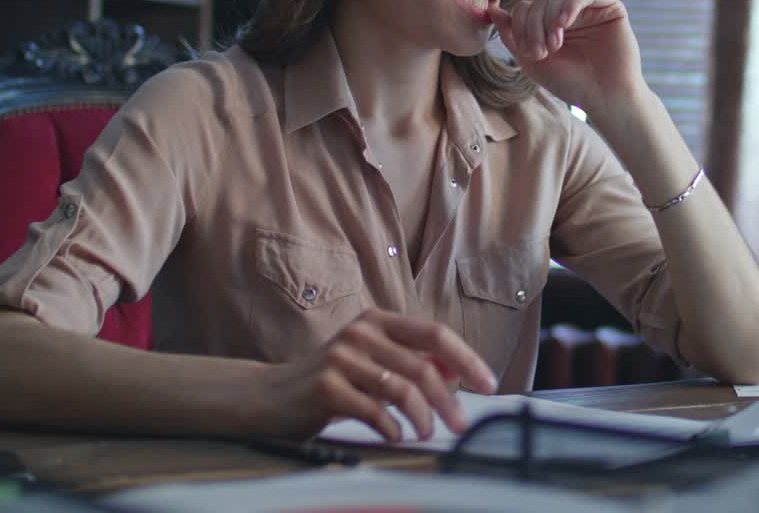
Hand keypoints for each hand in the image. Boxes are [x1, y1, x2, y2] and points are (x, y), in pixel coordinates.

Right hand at [259, 309, 496, 441]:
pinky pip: (374, 410)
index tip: (488, 383)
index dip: (467, 358)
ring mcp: (342, 357)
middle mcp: (362, 332)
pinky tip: (397, 437)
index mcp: (378, 320)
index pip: (435, 334)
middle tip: (461, 425)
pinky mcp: (326, 386)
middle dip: (449, 400)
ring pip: (402, 389)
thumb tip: (458, 373)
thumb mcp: (372, 362)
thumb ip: (411, 362)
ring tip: (427, 433)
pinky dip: (392, 427)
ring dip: (423, 417)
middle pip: (423, 366)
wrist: (270, 396)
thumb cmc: (331, 381)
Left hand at [490, 0, 645, 113]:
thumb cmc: (571, 83)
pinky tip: (565, 24)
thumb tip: (491, 9)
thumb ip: (511, 35)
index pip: (526, 8)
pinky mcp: (610, 7)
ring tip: (555, 44)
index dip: (521, 26)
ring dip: (550, 17)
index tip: (530, 53)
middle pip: (539, 1)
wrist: (605, 96)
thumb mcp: (532, 61)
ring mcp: (589, 10)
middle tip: (543, 51)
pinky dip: (571, 4)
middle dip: (535, 25)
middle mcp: (568, 14)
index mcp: (550, 25)